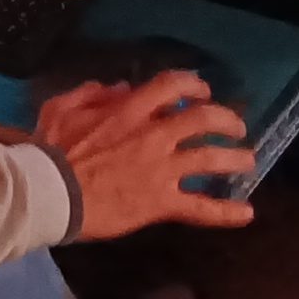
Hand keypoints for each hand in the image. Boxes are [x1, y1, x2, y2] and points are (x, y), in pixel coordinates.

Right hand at [38, 70, 257, 240]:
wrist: (51, 194)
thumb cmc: (51, 151)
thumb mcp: (61, 108)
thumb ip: (90, 93)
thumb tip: (121, 88)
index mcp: (129, 111)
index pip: (171, 87)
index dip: (192, 85)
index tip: (201, 92)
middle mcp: (153, 136)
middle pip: (202, 119)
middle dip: (224, 120)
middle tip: (234, 127)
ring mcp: (161, 170)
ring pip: (210, 159)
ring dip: (235, 158)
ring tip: (247, 159)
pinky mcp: (161, 202)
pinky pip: (200, 208)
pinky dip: (226, 212)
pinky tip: (247, 213)